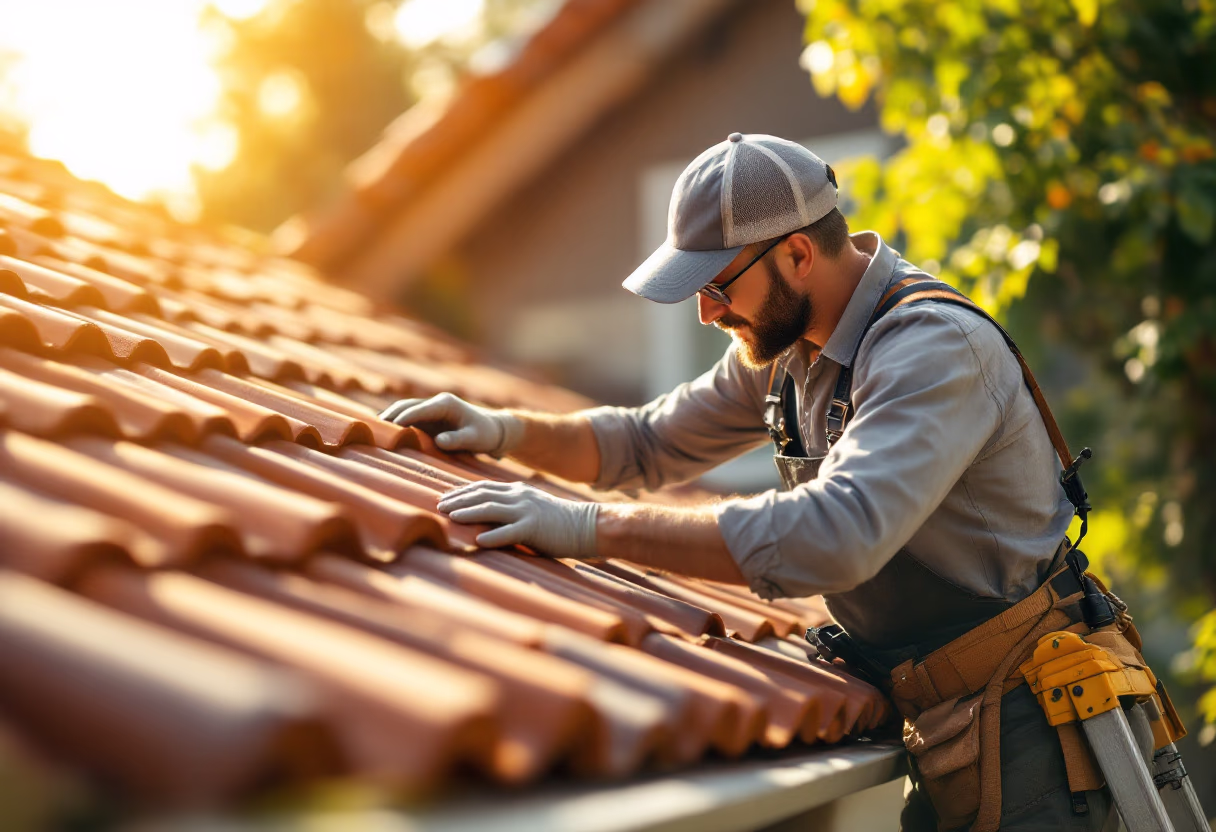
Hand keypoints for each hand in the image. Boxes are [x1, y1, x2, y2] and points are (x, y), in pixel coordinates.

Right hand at [379, 393, 522, 455]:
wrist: (493, 430)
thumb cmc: (485, 434)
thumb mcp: (475, 439)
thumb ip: (458, 440)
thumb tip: (439, 441)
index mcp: (445, 404)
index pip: (419, 409)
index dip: (403, 417)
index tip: (388, 426)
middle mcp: (435, 403)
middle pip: (405, 406)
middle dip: (389, 416)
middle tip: (371, 429)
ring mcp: (430, 410)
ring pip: (404, 411)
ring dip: (389, 420)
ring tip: (371, 432)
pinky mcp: (428, 419)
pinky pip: (408, 419)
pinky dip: (395, 425)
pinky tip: (383, 435)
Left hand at [437, 481, 598, 556]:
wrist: (586, 525)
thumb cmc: (557, 522)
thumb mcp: (531, 507)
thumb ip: (511, 508)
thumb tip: (486, 518)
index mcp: (517, 491)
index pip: (483, 487)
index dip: (461, 492)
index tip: (444, 498)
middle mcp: (519, 497)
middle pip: (482, 495)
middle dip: (458, 500)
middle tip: (438, 505)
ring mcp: (527, 511)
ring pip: (491, 509)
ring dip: (468, 513)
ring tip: (450, 518)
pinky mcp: (534, 528)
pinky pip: (510, 532)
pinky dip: (493, 536)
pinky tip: (478, 541)